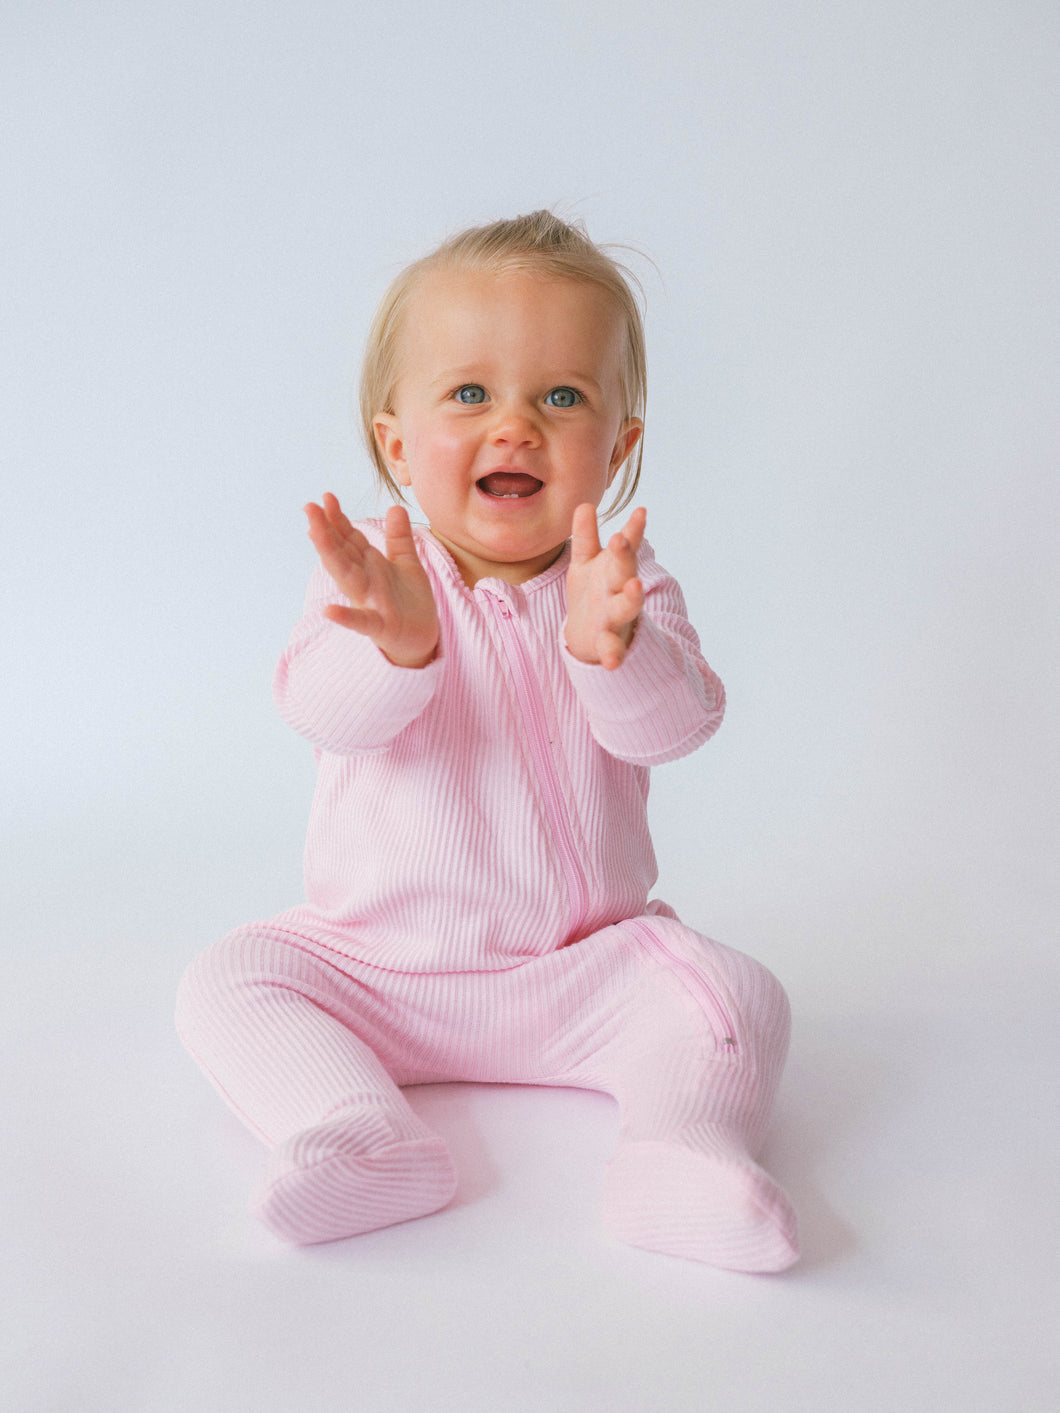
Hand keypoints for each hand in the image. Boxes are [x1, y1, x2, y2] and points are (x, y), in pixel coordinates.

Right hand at [304, 494, 438, 667]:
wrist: (423, 637)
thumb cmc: (411, 601)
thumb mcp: (407, 563)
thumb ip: (399, 538)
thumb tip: (395, 507)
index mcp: (370, 565)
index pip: (350, 538)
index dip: (338, 519)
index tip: (326, 497)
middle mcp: (364, 581)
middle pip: (342, 553)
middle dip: (325, 530)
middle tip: (309, 507)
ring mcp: (369, 603)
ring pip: (346, 578)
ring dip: (330, 557)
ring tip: (313, 535)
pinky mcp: (379, 627)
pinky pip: (360, 622)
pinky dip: (345, 617)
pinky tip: (328, 611)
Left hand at [564, 504, 646, 670]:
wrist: (587, 637)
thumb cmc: (591, 593)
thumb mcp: (586, 563)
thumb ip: (586, 536)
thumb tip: (585, 504)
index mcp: (615, 569)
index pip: (627, 546)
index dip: (634, 529)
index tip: (640, 511)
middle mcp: (620, 590)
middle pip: (625, 570)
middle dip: (625, 556)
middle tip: (622, 538)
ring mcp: (616, 616)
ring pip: (626, 607)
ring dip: (632, 598)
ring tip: (635, 587)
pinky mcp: (608, 641)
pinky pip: (611, 648)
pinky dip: (614, 655)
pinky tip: (612, 663)